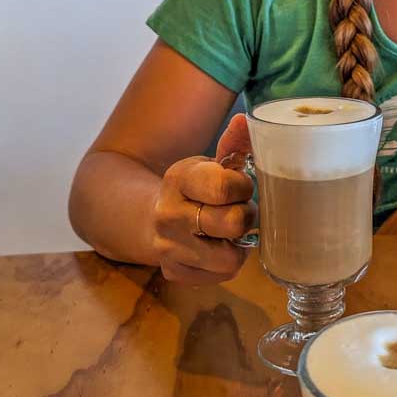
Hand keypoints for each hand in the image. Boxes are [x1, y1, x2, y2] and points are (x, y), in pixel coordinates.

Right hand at [150, 114, 257, 283]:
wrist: (148, 218)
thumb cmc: (193, 189)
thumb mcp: (209, 164)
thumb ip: (233, 144)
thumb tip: (248, 120)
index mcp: (178, 178)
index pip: (226, 186)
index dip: (243, 188)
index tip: (241, 187)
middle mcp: (168, 214)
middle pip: (232, 223)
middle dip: (244, 217)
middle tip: (238, 211)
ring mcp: (168, 247)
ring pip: (229, 258)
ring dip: (237, 244)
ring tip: (229, 232)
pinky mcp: (174, 272)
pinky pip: (220, 276)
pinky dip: (226, 264)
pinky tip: (217, 248)